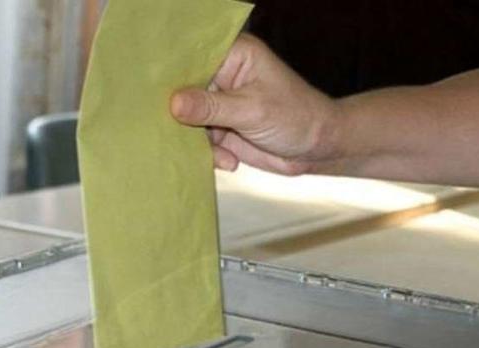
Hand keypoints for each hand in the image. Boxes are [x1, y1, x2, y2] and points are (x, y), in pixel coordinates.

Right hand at [171, 34, 341, 174]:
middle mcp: (222, 76)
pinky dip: (211, 153)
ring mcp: (220, 103)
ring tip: (221, 153)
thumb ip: (211, 107)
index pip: (193, 59)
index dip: (175, 76)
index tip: (160, 97)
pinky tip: (231, 160)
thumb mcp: (252, 110)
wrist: (317, 149)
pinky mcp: (221, 128)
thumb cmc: (295, 117)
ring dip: (198, 141)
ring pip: (188, 120)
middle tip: (180, 133)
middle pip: (184, 91)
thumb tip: (173, 104)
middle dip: (181, 115)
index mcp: (233, 56)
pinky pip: (200, 140)